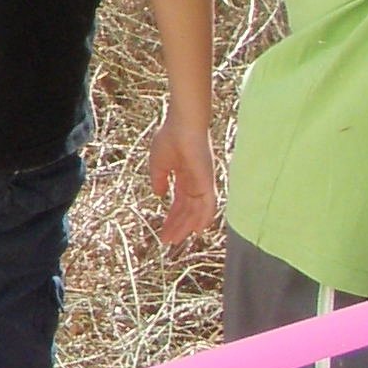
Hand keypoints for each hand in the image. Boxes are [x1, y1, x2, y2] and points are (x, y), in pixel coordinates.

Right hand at [146, 114, 219, 245]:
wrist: (182, 126)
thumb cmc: (170, 139)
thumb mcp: (159, 163)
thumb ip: (159, 179)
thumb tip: (158, 194)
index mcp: (184, 177)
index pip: (179, 203)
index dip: (171, 218)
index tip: (162, 231)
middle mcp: (195, 183)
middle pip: (187, 211)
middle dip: (177, 226)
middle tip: (167, 241)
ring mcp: (203, 183)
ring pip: (197, 212)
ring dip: (186, 226)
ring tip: (175, 240)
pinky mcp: (208, 182)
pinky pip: (209, 205)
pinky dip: (205, 218)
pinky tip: (197, 231)